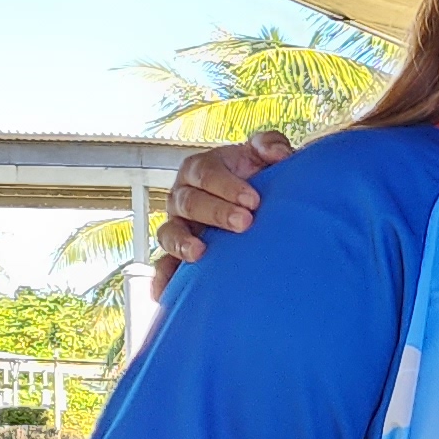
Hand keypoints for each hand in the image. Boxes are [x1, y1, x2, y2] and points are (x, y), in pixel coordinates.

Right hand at [150, 132, 296, 276]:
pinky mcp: (178, 254)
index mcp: (201, 170)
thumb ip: (270, 145)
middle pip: (189, 202)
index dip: (226, 185)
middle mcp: (183, 197)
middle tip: (245, 222)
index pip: (205, 173)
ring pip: (169, 232)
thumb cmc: (256, 178)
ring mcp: (178, 226)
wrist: (256, 208)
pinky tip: (165, 294)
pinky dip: (162, 279)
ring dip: (182, 243)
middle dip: (215, 212)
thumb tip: (276, 153)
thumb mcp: (263, 156)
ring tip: (200, 253)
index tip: (254, 200)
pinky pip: (163, 266)